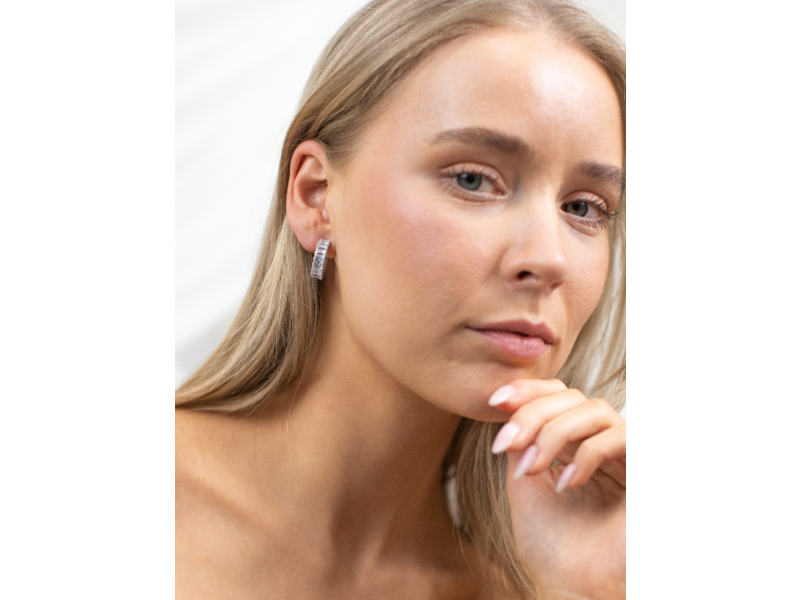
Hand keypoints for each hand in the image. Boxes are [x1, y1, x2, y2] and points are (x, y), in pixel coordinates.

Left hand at [489, 380, 625, 599]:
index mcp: (572, 441)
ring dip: (554, 433)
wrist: (571, 587)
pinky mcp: (638, 470)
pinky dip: (587, 454)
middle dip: (532, 414)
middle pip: (572, 397)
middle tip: (505, 443)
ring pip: (595, 410)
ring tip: (531, 469)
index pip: (557, 395)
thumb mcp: (525, 480)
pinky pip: (620, 438)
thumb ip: (522, 441)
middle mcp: (600, 441)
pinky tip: (566, 482)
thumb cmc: (550, 543)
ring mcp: (623, 455)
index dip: (528, 390)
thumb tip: (509, 405)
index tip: (494, 400)